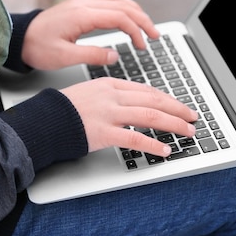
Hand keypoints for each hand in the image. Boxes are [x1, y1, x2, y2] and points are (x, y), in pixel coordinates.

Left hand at [21, 0, 160, 70]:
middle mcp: (84, 5)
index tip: (143, 46)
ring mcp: (83, 3)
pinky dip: (124, 7)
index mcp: (82, 16)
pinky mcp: (81, 6)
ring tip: (147, 27)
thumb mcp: (64, 57)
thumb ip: (92, 55)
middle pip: (124, 6)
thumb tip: (114, 56)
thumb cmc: (37, 47)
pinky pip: (109, 0)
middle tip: (155, 37)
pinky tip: (129, 16)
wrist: (19, 38)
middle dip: (143, 21)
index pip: (120, 17)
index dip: (136, 31)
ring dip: (136, 12)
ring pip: (118, 0)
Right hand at [60, 77, 197, 155]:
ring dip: (173, 125)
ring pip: (151, 116)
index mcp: (110, 85)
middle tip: (193, 118)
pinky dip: (153, 144)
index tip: (180, 107)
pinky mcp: (103, 133)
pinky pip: (135, 138)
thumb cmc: (63, 111)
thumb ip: (112, 98)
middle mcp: (112, 96)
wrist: (42, 121)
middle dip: (178, 110)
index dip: (169, 99)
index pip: (147, 90)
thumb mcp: (90, 94)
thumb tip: (134, 106)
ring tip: (187, 133)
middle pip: (154, 101)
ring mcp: (108, 114)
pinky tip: (165, 150)